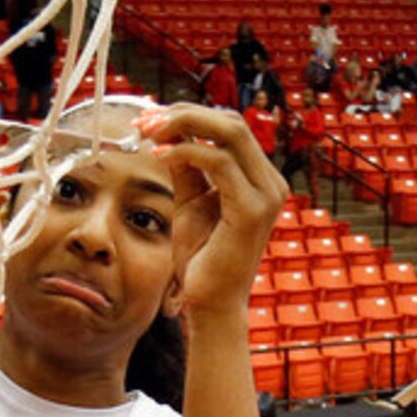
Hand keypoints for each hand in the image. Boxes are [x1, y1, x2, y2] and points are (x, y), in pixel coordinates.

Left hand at [138, 102, 289, 328]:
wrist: (211, 303)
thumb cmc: (202, 258)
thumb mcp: (190, 201)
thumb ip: (185, 167)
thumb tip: (166, 131)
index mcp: (260, 179)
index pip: (229, 128)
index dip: (190, 115)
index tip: (151, 119)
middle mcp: (271, 183)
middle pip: (232, 121)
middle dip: (184, 113)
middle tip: (146, 121)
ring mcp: (267, 195)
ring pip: (229, 132)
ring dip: (183, 126)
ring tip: (149, 134)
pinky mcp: (253, 209)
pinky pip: (219, 162)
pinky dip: (185, 152)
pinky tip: (160, 157)